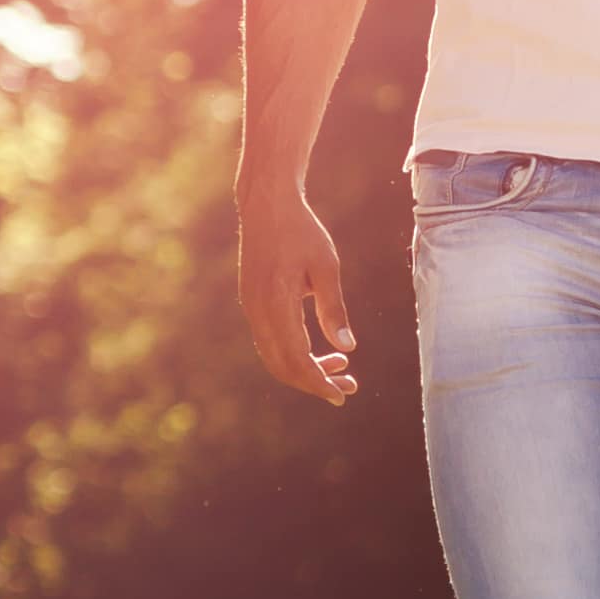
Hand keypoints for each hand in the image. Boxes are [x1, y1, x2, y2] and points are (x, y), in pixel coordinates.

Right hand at [237, 184, 359, 405]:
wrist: (266, 204)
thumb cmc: (301, 231)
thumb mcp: (326, 267)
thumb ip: (334, 309)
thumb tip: (348, 348)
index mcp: (276, 304)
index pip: (296, 359)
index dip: (319, 382)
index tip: (342, 394)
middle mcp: (257, 311)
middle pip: (282, 366)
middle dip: (314, 382)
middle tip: (347, 386)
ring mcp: (251, 308)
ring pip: (274, 355)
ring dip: (304, 368)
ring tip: (340, 366)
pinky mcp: (252, 301)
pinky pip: (269, 340)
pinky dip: (293, 351)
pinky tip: (318, 348)